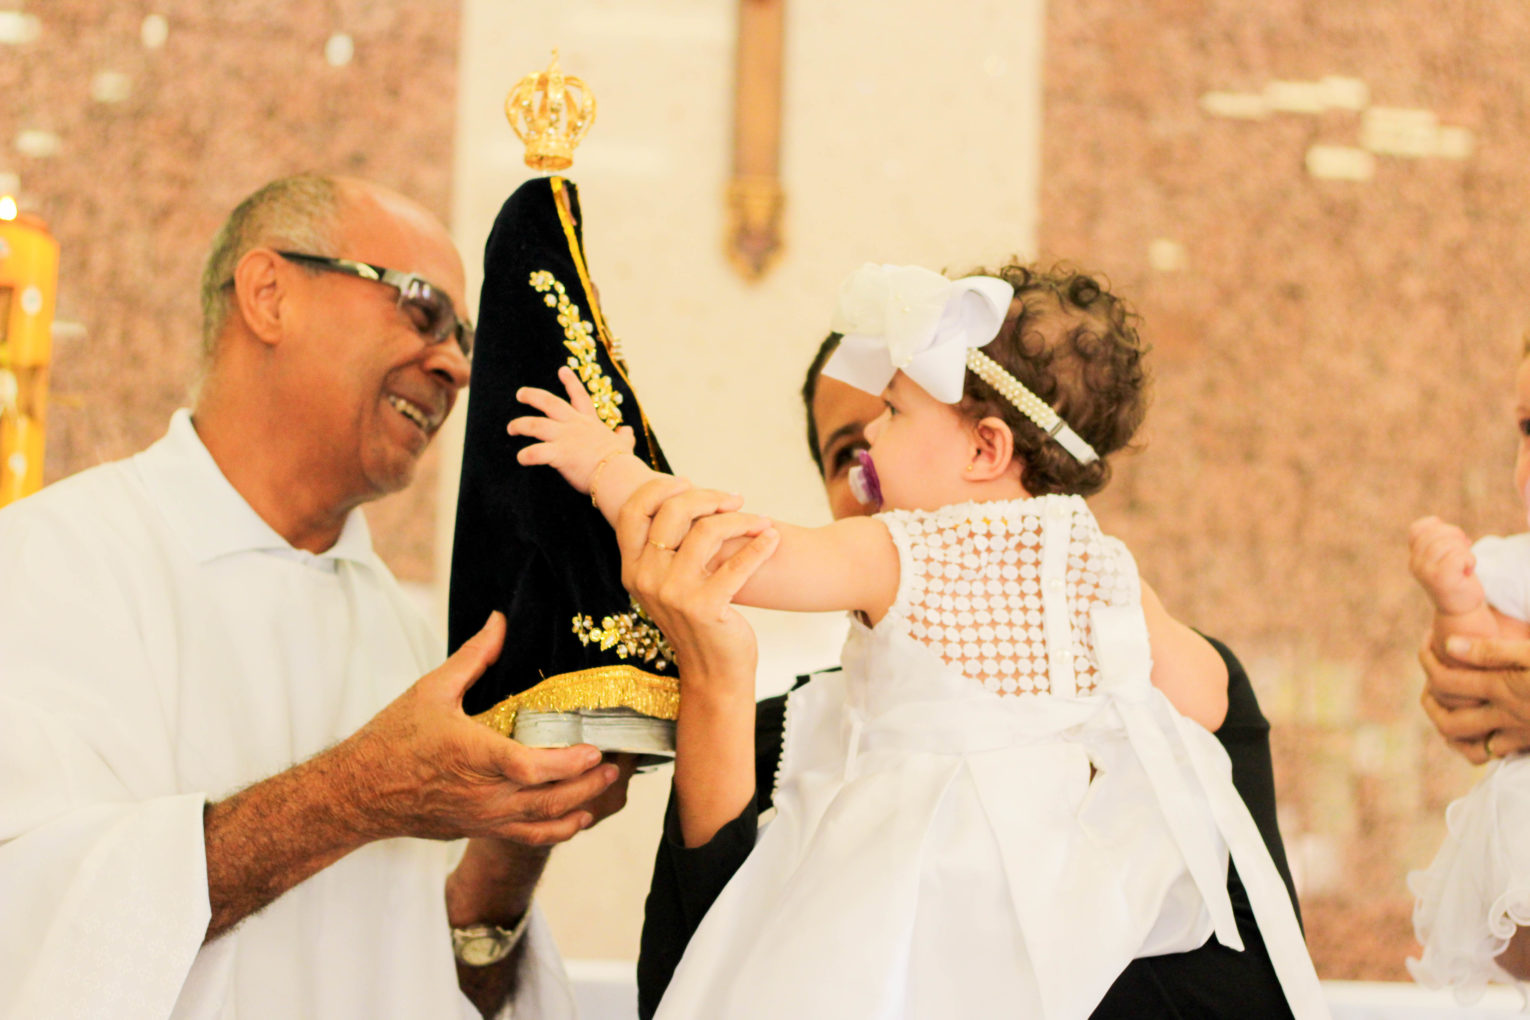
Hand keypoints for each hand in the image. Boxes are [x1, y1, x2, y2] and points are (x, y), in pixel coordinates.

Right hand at [345, 612, 618, 845]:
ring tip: (606, 784)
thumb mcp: (432, 689)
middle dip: (589, 783)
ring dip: (580, 806)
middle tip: (617, 762)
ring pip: (543, 822)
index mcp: (473, 756)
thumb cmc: (393, 739)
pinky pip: (527, 838)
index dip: (568, 763)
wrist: (359, 794)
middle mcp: (483, 794)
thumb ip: (474, 657)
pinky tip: (577, 819)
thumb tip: (500, 620)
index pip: (531, 767)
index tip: (595, 749)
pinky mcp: (478, 829)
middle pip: (549, 798)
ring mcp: (482, 818)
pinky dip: (557, 831)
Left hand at [508, 365, 634, 491]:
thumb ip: (624, 437)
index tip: (562, 370)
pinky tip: (520, 458)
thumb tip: (628, 431)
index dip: (571, 382)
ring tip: (511, 428)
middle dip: (532, 396)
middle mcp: (574, 425)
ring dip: (520, 425)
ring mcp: (565, 438)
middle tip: (520, 394)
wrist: (617, 474)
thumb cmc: (621, 461)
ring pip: (535, 424)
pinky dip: (525, 455)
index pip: (580, 397)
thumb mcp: (624, 445)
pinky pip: (535, 452)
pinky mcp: (559, 454)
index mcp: (589, 423)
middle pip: (549, 403)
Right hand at [616, 477, 778, 846]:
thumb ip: (669, 545)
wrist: (714, 672)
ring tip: (761, 522)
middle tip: (735, 500)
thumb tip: (687, 494)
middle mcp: (646, 579)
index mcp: (632, 568)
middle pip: (673, 512)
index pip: (635, 511)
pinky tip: (773, 539)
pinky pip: (737, 564)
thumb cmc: (698, 618)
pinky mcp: (704, 607)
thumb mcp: (670, 581)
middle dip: (708, 497)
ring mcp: (673, 594)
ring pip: (706, 531)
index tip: (690, 483)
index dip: (661, 487)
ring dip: (741, 520)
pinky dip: (760, 547)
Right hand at [1409, 516, 1485, 616]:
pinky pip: (1458, 556)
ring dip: (1464, 550)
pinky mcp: (1441, 579)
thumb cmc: (1456, 580)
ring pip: (1448, 544)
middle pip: (1435, 533)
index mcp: (1414, 557)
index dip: (1438, 527)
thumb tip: (1434, 520)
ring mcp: (1426, 572)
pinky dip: (1470, 560)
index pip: (1418, 529)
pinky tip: (1468, 570)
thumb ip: (1436, 539)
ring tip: (1465, 563)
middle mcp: (1415, 564)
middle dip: (1456, 536)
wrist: (1461, 610)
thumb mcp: (1443, 557)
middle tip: (1464, 549)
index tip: (1452, 540)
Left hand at [1419, 635, 1529, 762]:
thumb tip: (1449, 646)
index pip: (1445, 680)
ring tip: (1450, 709)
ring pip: (1475, 745)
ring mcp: (1524, 734)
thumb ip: (1493, 652)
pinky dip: (1489, 743)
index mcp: (1501, 688)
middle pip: (1451, 723)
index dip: (1428, 661)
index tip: (1426, 644)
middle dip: (1432, 707)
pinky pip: (1503, 751)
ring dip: (1457, 731)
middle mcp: (1507, 716)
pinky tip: (1488, 727)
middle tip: (1428, 688)